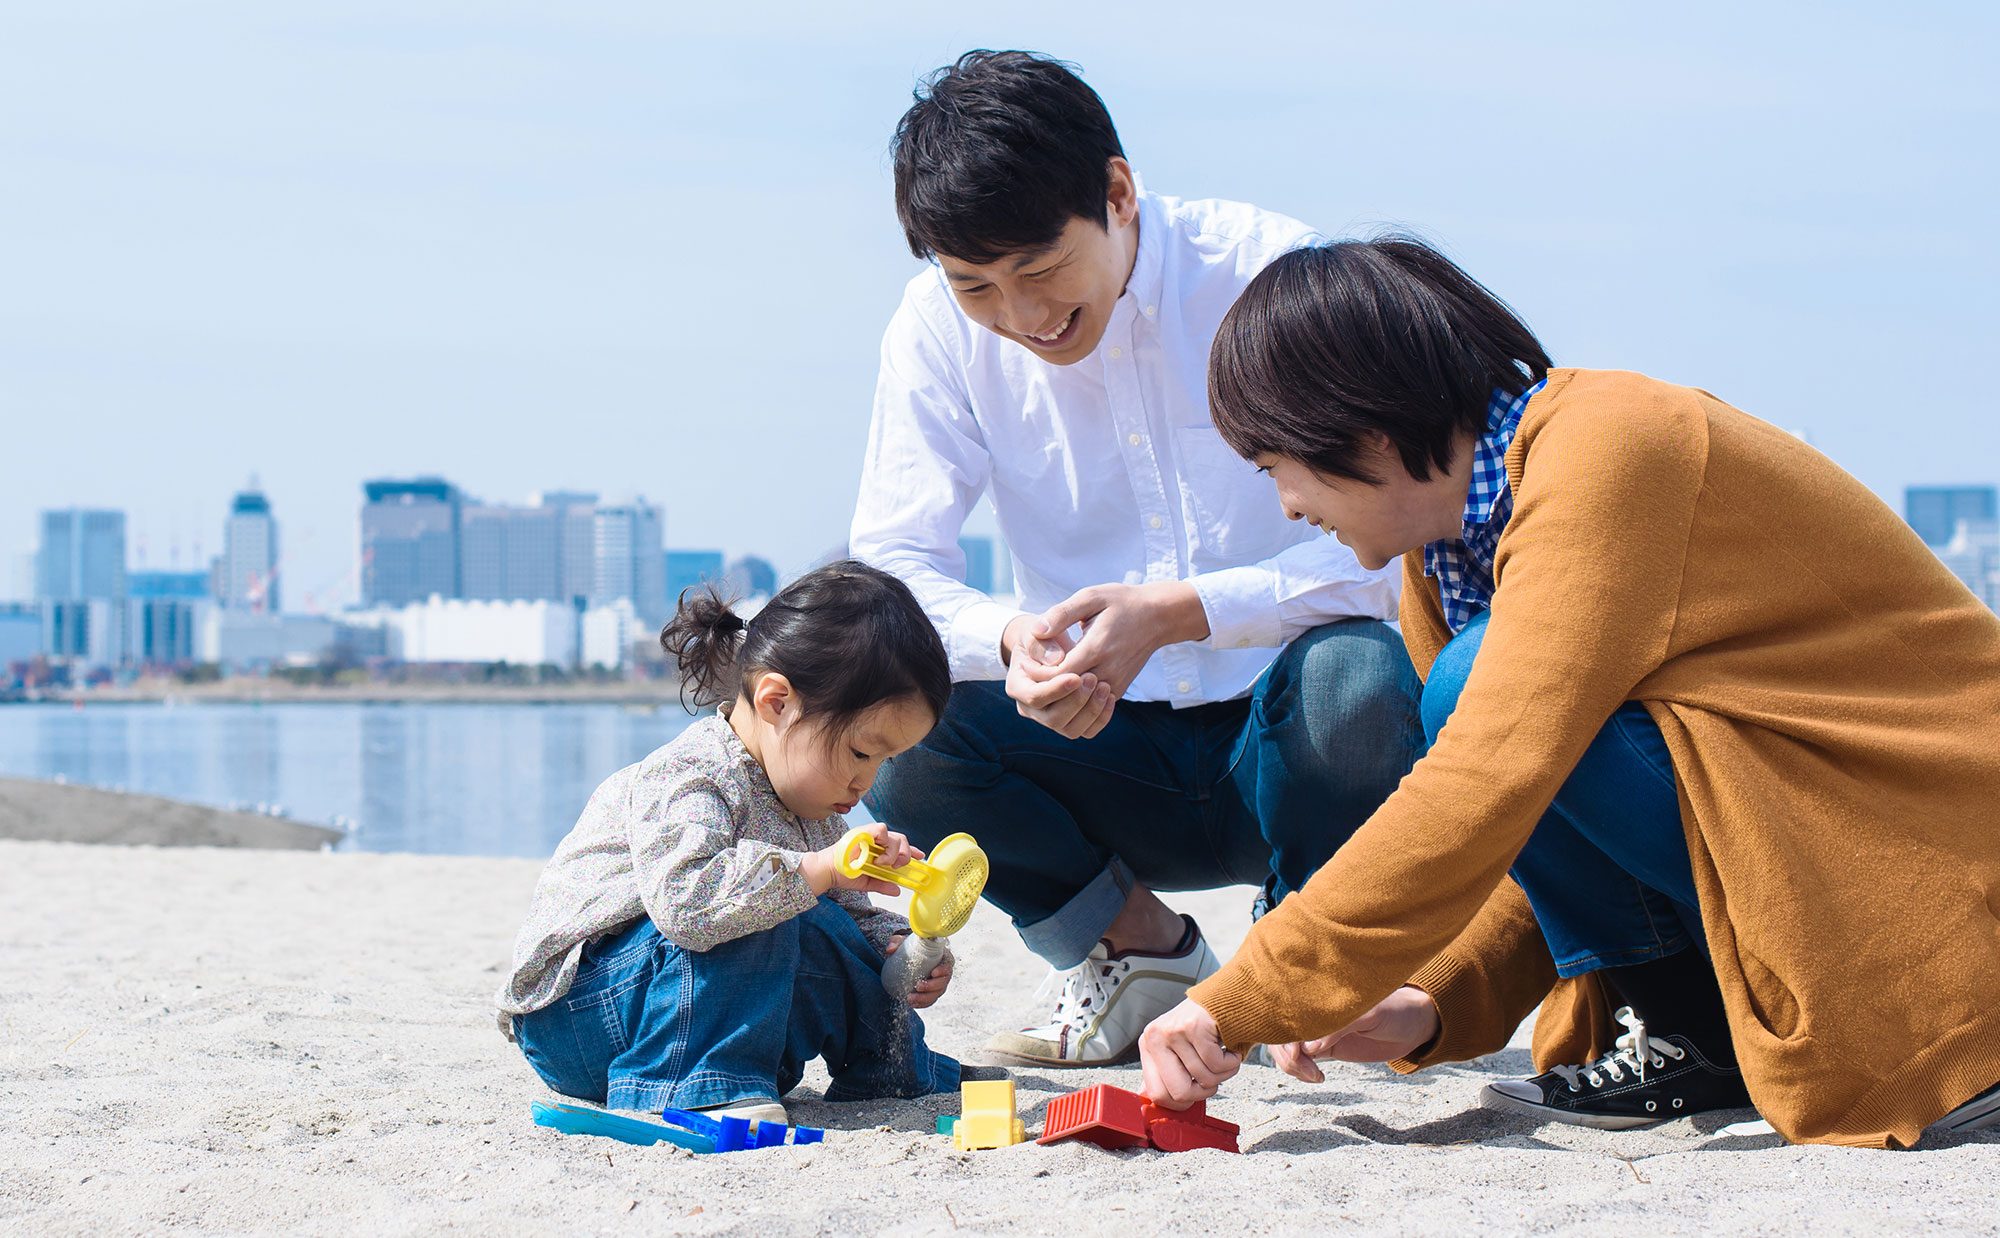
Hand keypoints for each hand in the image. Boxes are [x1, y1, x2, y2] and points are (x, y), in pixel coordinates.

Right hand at [802, 823, 923, 896]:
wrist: (827, 871)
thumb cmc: (843, 874)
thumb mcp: (867, 882)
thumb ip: (882, 885)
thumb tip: (897, 891)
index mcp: (878, 850)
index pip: (900, 846)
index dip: (912, 850)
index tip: (920, 856)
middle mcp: (876, 840)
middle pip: (901, 840)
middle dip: (905, 854)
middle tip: (897, 866)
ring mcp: (869, 835)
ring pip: (894, 836)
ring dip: (894, 852)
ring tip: (884, 863)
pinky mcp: (863, 831)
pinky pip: (880, 829)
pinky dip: (884, 840)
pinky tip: (879, 855)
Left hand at [884, 934, 952, 1008]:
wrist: (910, 957)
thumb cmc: (913, 948)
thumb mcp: (905, 942)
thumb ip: (897, 942)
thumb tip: (890, 949)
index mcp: (942, 957)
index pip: (948, 964)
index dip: (943, 970)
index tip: (933, 972)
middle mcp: (943, 972)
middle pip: (943, 982)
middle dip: (931, 987)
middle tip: (918, 986)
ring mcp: (938, 984)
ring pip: (936, 993)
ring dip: (925, 998)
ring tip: (910, 998)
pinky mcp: (932, 992)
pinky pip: (930, 1000)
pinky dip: (922, 1003)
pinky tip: (912, 1003)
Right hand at [1002, 613, 1114, 739]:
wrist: (1052, 645)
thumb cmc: (1042, 636)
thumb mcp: (1035, 632)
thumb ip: (1041, 643)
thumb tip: (1056, 661)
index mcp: (1017, 687)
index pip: (1035, 697)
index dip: (1056, 689)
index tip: (1077, 676)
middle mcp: (1030, 709)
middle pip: (1053, 719)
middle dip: (1075, 701)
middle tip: (1093, 678)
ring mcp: (1050, 718)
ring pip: (1071, 729)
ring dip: (1090, 711)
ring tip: (1105, 686)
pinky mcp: (1070, 722)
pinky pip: (1087, 731)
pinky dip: (1101, 718)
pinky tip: (1110, 696)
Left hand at [1041, 582, 1210, 699]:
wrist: (1159, 617)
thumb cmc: (1121, 603)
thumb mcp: (1091, 597)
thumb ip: (1062, 614)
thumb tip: (1036, 631)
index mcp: (1097, 648)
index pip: (1058, 675)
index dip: (1036, 672)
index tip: (1024, 661)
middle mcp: (1108, 671)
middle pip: (1067, 693)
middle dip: (1043, 685)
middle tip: (1027, 671)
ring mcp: (1115, 684)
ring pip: (1079, 703)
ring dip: (1058, 694)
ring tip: (1041, 677)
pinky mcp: (1119, 690)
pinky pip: (1092, 705)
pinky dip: (1075, 698)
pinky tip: (1061, 681)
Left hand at [1138, 997, 1239, 1109]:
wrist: (1228, 998)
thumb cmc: (1204, 1028)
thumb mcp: (1178, 1050)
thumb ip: (1165, 1073)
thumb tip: (1150, 1099)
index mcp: (1148, 1045)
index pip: (1156, 1094)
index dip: (1182, 1103)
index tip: (1196, 1093)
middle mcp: (1155, 1037)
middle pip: (1179, 1093)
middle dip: (1205, 1092)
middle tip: (1213, 1076)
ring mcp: (1173, 1031)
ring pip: (1204, 1079)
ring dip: (1224, 1073)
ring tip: (1224, 1055)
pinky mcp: (1195, 1026)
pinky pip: (1217, 1064)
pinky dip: (1232, 1062)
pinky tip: (1230, 1048)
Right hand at [1268, 986, 1440, 1081]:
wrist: (1414, 1025)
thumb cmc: (1396, 1010)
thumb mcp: (1371, 1015)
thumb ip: (1339, 1028)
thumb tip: (1309, 1048)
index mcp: (1321, 993)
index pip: (1287, 1010)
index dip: (1284, 1033)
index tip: (1299, 1053)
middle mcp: (1314, 1010)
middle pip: (1278, 1031)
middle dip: (1286, 1054)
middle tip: (1311, 1071)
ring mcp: (1316, 1028)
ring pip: (1283, 1046)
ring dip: (1291, 1065)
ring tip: (1315, 1076)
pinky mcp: (1322, 1046)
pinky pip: (1298, 1058)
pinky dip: (1299, 1071)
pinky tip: (1316, 1076)